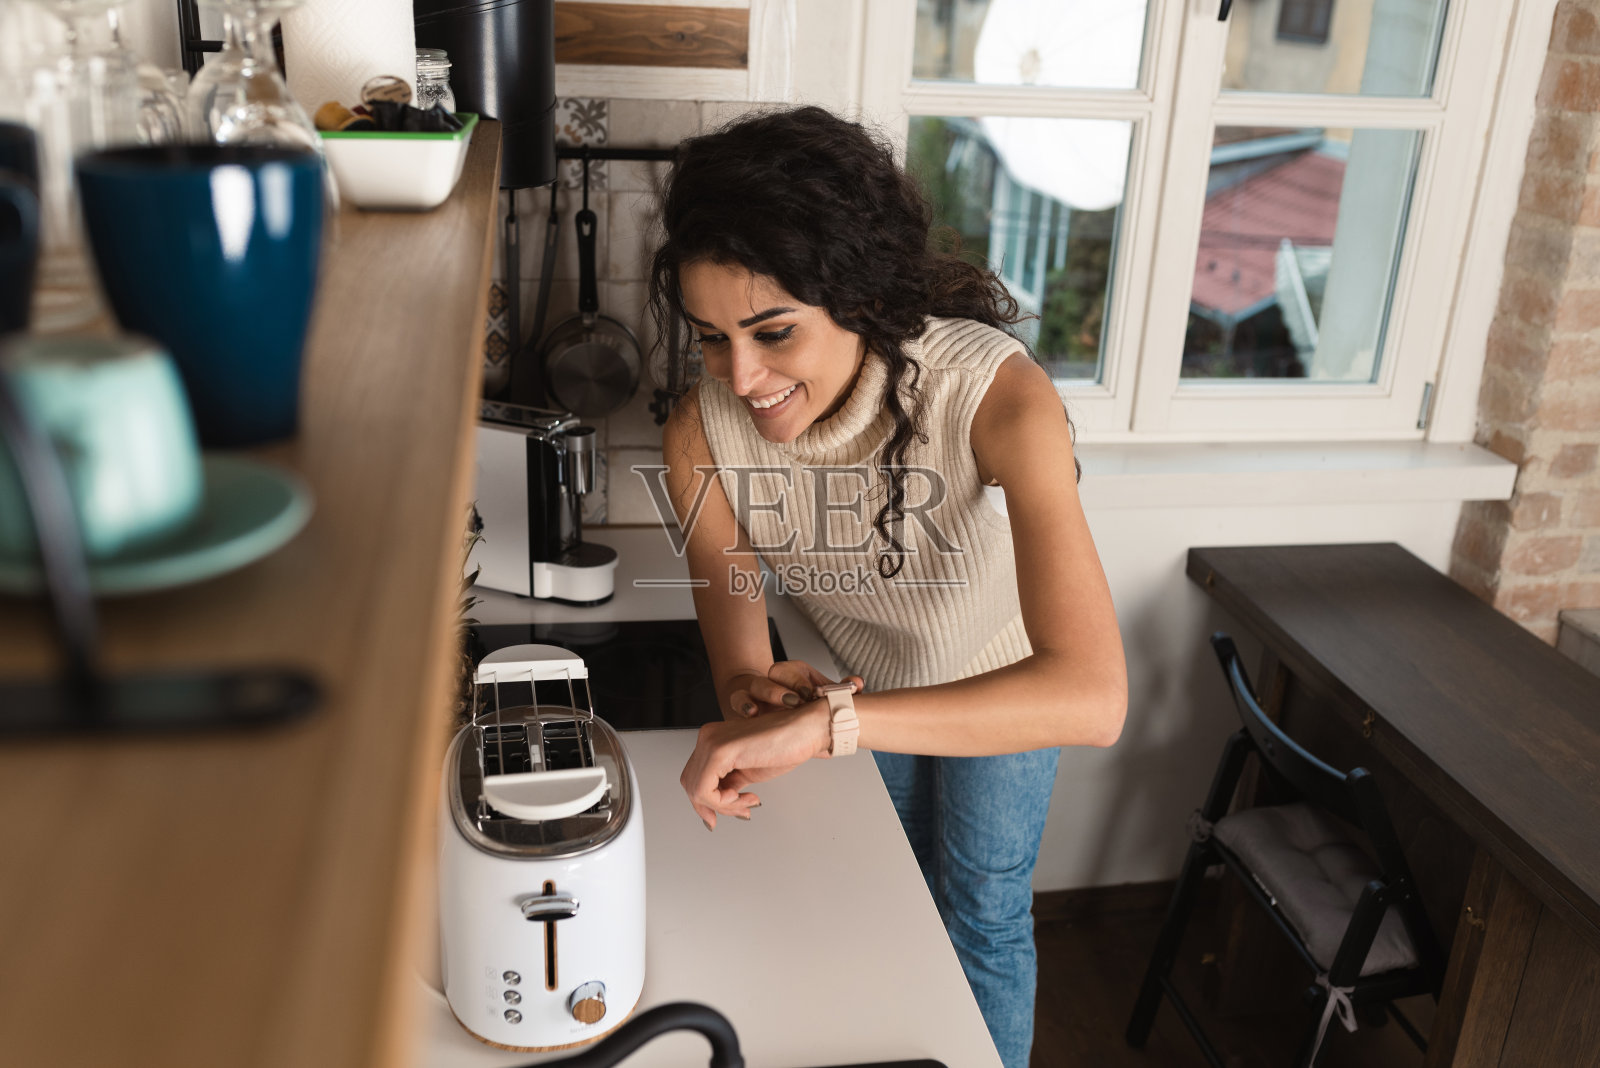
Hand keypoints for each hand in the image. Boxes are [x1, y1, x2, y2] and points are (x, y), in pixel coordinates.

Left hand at [679, 699, 832, 828]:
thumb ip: (729, 783)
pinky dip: (722, 802)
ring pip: (695, 789)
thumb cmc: (787, 745)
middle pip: (690, 783)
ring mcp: (711, 741)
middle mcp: (707, 737)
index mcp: (713, 739)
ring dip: (723, 806)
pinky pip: (704, 790)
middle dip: (715, 806)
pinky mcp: (719, 751)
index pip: (695, 776)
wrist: (807, 730)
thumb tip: (716, 804)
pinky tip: (743, 796)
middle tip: (742, 811)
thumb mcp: (749, 772)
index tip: (727, 813)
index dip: (708, 801)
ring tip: (747, 802)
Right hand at [725, 660, 862, 719]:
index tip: (811, 694)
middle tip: (794, 702)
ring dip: (763, 695)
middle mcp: (775, 680)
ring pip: (754, 686)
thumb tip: (856, 684)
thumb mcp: (822, 698)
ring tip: (767, 707)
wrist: (775, 713)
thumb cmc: (800, 704)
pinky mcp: (743, 707)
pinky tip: (751, 715)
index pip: (796, 671)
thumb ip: (841, 691)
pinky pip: (738, 702)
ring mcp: (758, 693)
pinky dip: (743, 706)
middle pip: (774, 674)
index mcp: (795, 674)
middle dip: (784, 687)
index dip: (802, 682)